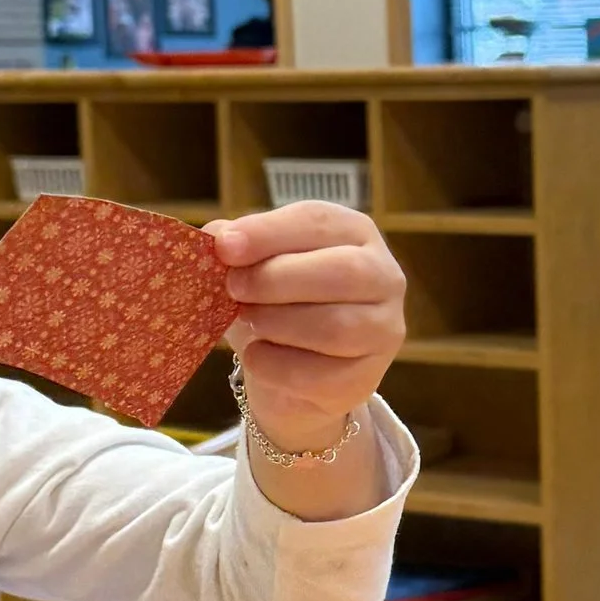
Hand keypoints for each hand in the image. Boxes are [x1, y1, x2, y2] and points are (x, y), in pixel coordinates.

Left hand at [212, 202, 405, 488]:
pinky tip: (256, 357)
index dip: (269, 232)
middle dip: (276, 280)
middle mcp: (384, 277)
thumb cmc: (277, 306)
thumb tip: (215, 235)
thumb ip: (238, 247)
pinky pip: (321, 375)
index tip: (226, 247)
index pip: (319, 222)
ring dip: (277, 324)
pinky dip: (276, 366)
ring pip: (334, 327)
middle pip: (341, 272)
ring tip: (249, 323)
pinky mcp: (367, 378)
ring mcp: (383, 330)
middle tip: (234, 289)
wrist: (291, 376)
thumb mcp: (255, 268)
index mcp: (356, 235)